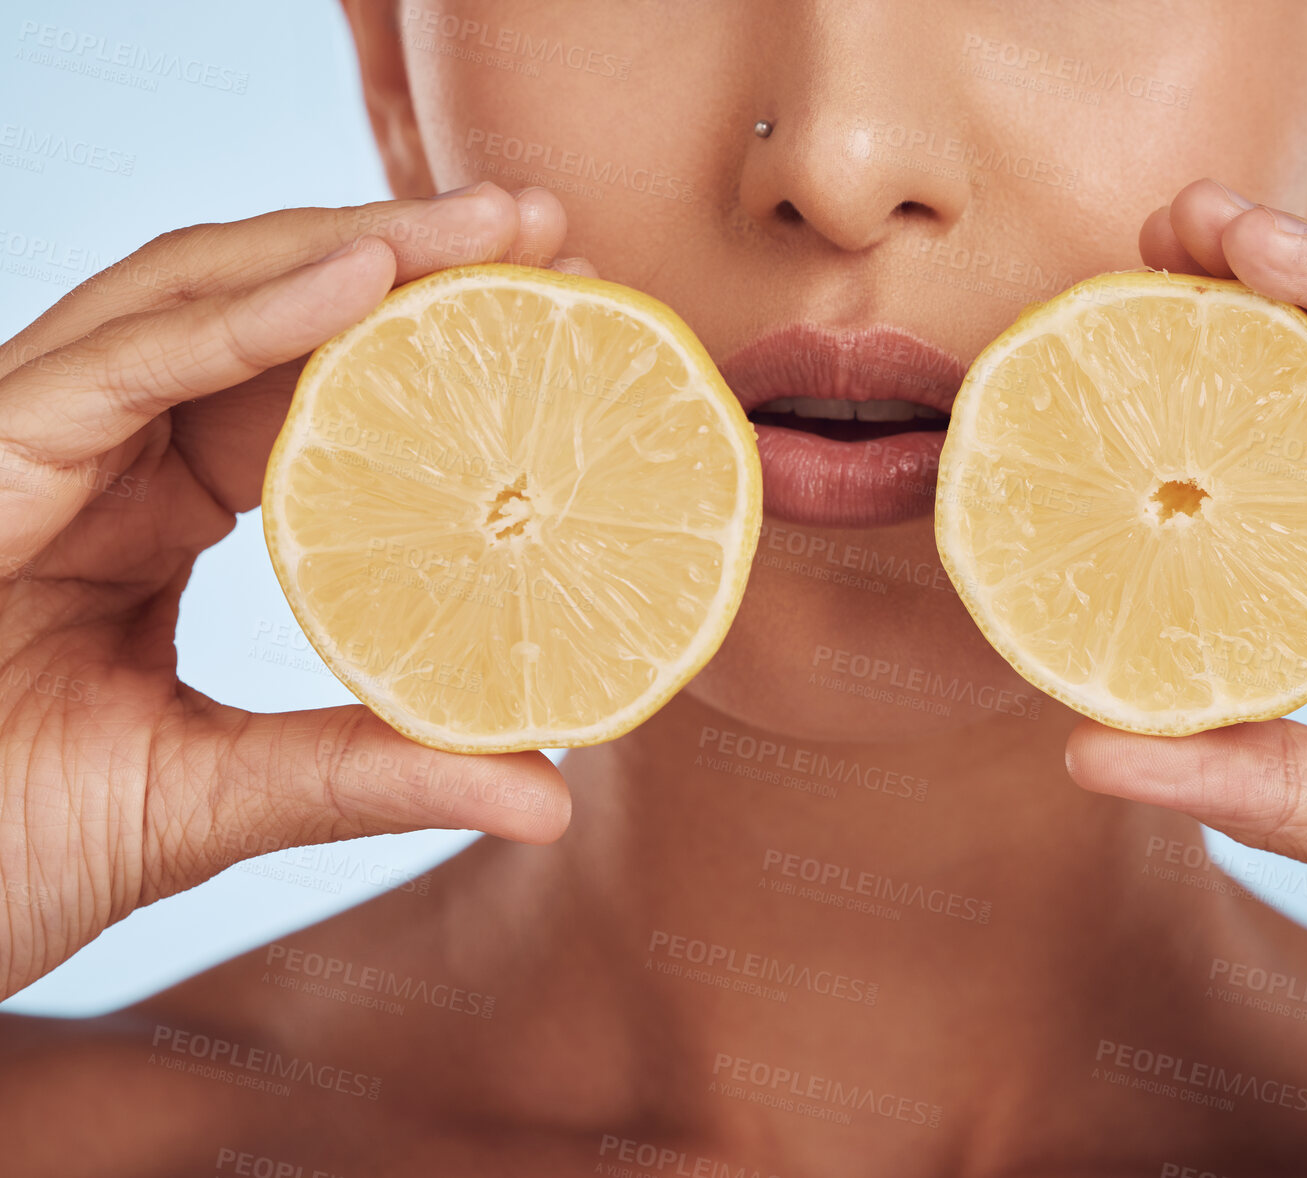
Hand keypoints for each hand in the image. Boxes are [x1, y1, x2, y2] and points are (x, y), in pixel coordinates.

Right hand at [0, 182, 591, 997]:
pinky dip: (248, 315)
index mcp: (148, 511)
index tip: (561, 326)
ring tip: (496, 225)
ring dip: (351, 248)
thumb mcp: (220, 800)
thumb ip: (368, 774)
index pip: (305, 390)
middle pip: (261, 311)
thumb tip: (550, 795)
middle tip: (549, 227)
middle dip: (407, 258)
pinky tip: (370, 280)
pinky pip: (124, 363)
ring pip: (197, 298)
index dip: (428, 349)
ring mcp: (32, 439)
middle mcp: (97, 453)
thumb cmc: (6, 850)